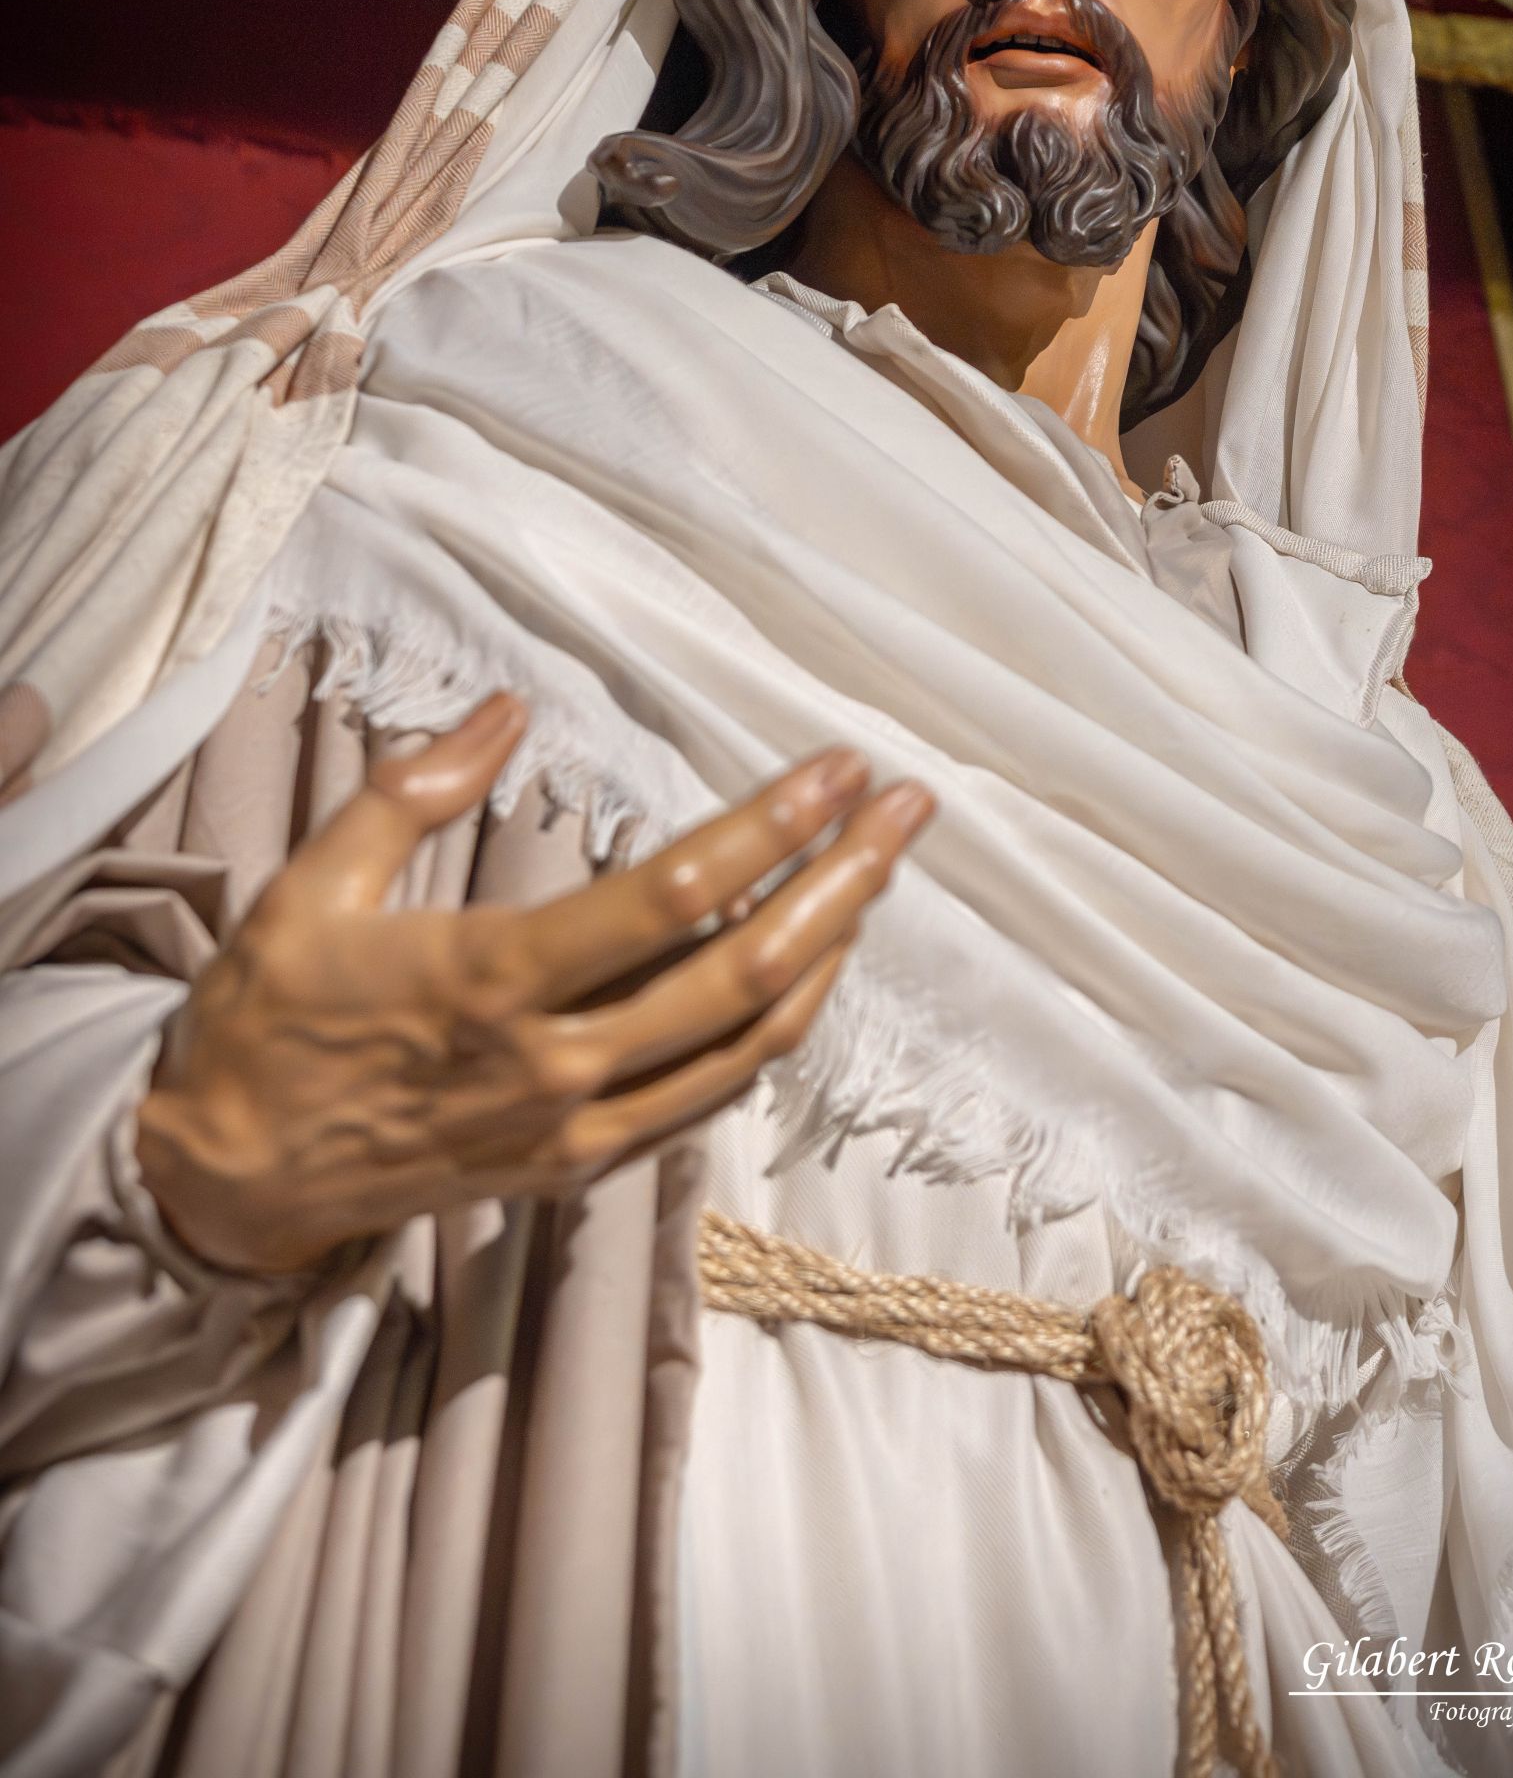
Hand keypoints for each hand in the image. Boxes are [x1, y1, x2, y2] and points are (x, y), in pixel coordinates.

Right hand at [135, 697, 932, 1276]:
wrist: (227, 1182)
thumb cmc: (267, 1020)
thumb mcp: (311, 886)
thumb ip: (414, 790)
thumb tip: (507, 707)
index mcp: (490, 977)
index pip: (672, 896)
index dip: (769, 828)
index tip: (836, 770)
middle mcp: (552, 1061)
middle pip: (742, 973)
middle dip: (841, 884)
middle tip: (907, 813)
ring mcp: (572, 1127)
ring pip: (744, 1047)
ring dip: (825, 961)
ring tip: (871, 881)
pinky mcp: (574, 1169)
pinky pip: (703, 1103)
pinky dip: (768, 1037)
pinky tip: (799, 978)